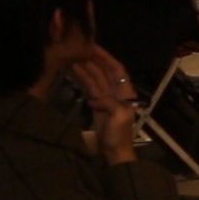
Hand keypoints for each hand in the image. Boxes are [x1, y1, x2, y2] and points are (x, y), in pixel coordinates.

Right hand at [72, 46, 139, 165]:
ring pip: (96, 79)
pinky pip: (90, 88)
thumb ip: (109, 104)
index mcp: (125, 92)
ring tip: (73, 57)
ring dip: (86, 68)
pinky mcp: (97, 104)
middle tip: (80, 49)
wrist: (114, 151)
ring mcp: (106, 98)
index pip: (117, 70)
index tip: (95, 48)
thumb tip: (95, 98)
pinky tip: (74, 71)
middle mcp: (116, 92)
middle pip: (105, 72)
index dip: (107, 58)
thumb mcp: (118, 118)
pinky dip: (83, 79)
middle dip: (94, 60)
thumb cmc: (119, 135)